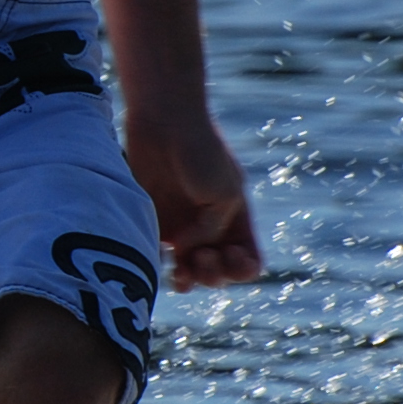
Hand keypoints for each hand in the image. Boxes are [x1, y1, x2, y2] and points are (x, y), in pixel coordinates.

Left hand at [126, 109, 262, 290]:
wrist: (163, 124)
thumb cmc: (201, 152)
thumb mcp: (224, 193)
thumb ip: (212, 229)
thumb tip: (185, 250)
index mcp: (236, 220)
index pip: (248, 260)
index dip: (244, 268)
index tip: (234, 256)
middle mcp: (211, 229)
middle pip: (220, 273)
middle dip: (215, 274)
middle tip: (204, 255)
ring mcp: (182, 228)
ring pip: (191, 273)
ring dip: (192, 278)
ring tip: (184, 266)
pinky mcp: (154, 223)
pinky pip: (160, 258)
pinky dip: (162, 266)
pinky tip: (165, 257)